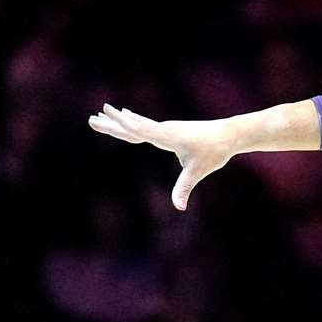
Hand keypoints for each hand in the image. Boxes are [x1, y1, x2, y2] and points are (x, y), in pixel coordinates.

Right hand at [88, 103, 233, 210]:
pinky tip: (127, 116)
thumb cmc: (214, 151)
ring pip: (138, 124)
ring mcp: (166, 128)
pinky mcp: (170, 130)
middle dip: (112, 123)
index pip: (139, 129)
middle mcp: (164, 129)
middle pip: (133, 126)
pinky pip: (146, 125)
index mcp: (166, 136)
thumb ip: (184, 188)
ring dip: (119, 120)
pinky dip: (133, 121)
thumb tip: (179, 207)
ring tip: (102, 114)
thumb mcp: (197, 171)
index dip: (122, 124)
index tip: (106, 115)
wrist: (229, 134)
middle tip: (91, 118)